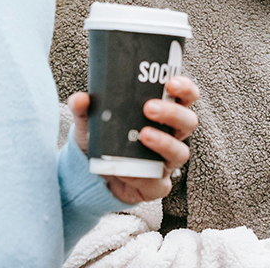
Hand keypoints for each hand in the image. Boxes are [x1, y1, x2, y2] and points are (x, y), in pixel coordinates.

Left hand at [68, 75, 199, 203]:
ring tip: (143, 135)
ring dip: (164, 142)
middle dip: (172, 113)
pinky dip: (142, 176)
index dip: (185, 89)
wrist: (91, 175)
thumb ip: (84, 109)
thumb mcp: (90, 121)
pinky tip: (126, 171)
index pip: (185, 97)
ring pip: (180, 152)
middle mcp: (171, 136)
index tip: (171, 83)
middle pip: (188, 122)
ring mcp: (166, 162)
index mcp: (163, 113)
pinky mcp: (156, 186)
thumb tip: (80, 99)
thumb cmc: (102, 140)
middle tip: (149, 107)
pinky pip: (158, 183)